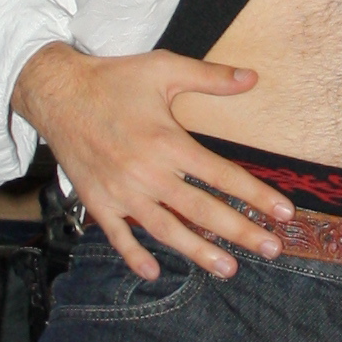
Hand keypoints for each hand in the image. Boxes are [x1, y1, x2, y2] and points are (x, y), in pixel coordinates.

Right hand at [13, 44, 291, 281]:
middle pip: (202, 210)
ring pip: (166, 230)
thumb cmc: (113, 79)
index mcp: (168, 142)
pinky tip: (153, 272)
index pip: (222, 176)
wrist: (56, 93)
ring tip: (228, 269)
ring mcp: (122, 192)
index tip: (284, 212)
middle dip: (240, 232)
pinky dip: (134, 255)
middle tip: (272, 249)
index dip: (256, 195)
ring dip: (199, 251)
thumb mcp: (162, 69)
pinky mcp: (98, 201)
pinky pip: (118, 236)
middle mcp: (147, 173)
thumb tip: (252, 78)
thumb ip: (209, 77)